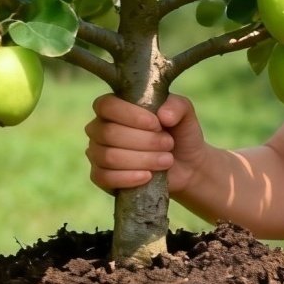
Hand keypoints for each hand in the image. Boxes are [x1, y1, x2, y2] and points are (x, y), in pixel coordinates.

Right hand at [85, 93, 205, 194]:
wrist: (186, 166)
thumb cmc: (178, 133)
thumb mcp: (184, 112)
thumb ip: (177, 106)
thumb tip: (162, 115)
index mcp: (114, 107)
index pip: (106, 105)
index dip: (130, 115)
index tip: (156, 124)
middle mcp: (100, 128)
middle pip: (109, 133)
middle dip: (144, 140)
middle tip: (168, 144)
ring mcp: (97, 153)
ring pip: (109, 156)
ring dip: (142, 159)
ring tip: (166, 160)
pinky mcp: (100, 177)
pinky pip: (103, 177)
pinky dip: (128, 178)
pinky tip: (148, 176)